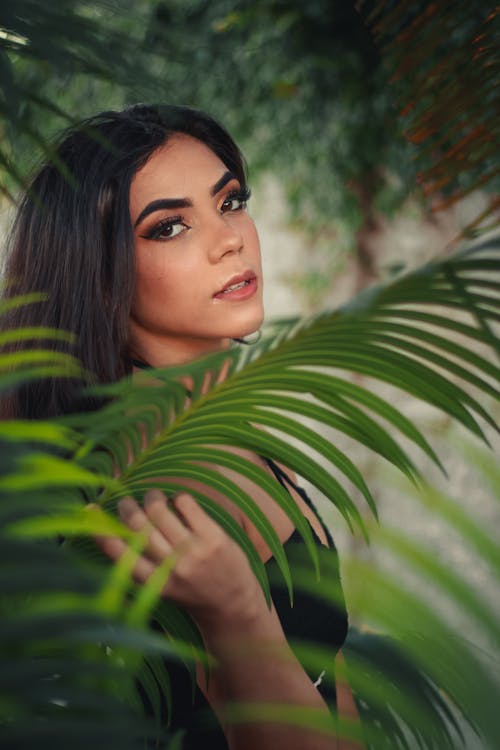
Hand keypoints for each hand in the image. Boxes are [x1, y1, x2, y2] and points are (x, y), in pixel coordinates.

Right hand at [95, 490, 264, 632]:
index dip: (101, 529)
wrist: (233, 606)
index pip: (119, 553)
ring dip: (153, 498)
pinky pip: (187, 505)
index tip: (90, 511)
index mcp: (153, 584)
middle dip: (127, 507)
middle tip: (126, 501)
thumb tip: (119, 530)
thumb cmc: (192, 593)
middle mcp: (171, 568)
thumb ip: (143, 565)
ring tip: (153, 496)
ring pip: (160, 511)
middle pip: (138, 526)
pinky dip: (179, 498)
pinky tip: (179, 502)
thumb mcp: (161, 589)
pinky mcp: (214, 538)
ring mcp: (193, 552)